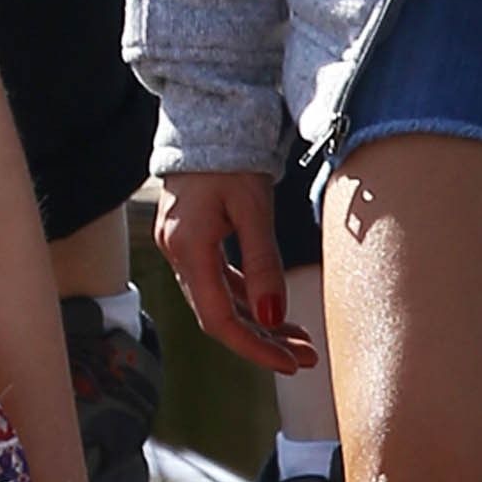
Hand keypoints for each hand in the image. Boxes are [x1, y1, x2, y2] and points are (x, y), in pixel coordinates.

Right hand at [154, 171, 316, 374]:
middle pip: (218, 316)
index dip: (253, 347)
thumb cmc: (232, 156)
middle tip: (304, 358)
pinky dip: (245, 299)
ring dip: (257, 323)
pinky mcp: (190, 241)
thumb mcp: (254, 208)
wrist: (208, 118)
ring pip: (219, 301)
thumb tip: (273, 317)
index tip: (289, 363)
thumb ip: (263, 264)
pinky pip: (217, 282)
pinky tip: (273, 312)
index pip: (218, 318)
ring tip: (298, 340)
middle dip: (262, 340)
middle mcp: (177, 253)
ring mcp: (180, 248)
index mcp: (188, 247)